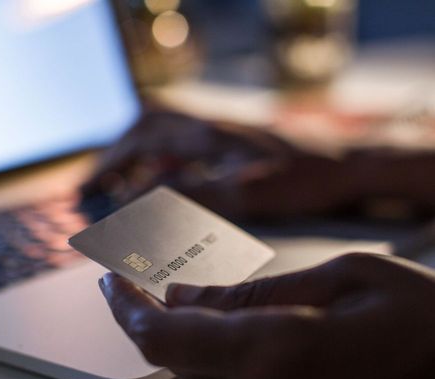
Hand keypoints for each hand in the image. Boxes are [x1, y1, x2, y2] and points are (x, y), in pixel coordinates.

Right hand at [81, 107, 360, 219]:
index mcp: (209, 135)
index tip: (89, 191)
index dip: (111, 166)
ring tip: (116, 182)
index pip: (142, 142)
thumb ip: (193, 196)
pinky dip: (158, 156)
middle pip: (144, 125)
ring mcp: (220, 127)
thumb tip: (141, 199)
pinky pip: (180, 138)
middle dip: (114, 154)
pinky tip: (158, 177)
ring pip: (161, 128)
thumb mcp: (248, 196)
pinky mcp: (229, 137)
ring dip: (134, 152)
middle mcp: (210, 123)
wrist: (346, 164)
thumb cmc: (305, 181)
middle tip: (93, 185)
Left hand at [99, 254, 434, 378]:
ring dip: (204, 345)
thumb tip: (187, 295)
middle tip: (161, 282)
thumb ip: (256, 292)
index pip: (164, 336)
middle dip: (165, 319)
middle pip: (181, 360)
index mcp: (277, 357)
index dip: (128, 305)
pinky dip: (235, 371)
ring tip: (223, 310)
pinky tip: (263, 347)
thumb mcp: (349, 279)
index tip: (112, 278)